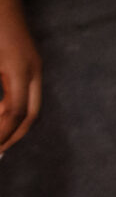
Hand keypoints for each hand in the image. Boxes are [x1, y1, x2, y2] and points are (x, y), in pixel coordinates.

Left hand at [0, 0, 37, 154]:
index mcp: (19, 68)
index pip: (16, 112)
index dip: (2, 134)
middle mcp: (31, 69)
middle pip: (29, 114)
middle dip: (12, 136)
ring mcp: (31, 64)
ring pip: (29, 105)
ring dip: (13, 125)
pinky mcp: (25, 60)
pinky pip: (23, 93)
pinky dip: (11, 110)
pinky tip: (0, 115)